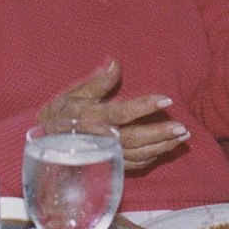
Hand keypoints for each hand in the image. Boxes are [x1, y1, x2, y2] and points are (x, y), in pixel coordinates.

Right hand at [38, 60, 189, 171]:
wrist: (46, 140)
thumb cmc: (62, 113)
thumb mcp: (76, 93)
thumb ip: (99, 81)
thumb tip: (116, 63)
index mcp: (92, 117)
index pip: (122, 113)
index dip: (145, 106)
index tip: (167, 100)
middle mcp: (100, 138)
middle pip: (134, 138)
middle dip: (160, 133)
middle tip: (182, 127)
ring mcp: (105, 154)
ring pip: (137, 154)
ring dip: (162, 146)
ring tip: (182, 137)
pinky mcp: (109, 164)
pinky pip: (133, 165)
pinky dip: (151, 158)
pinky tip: (165, 149)